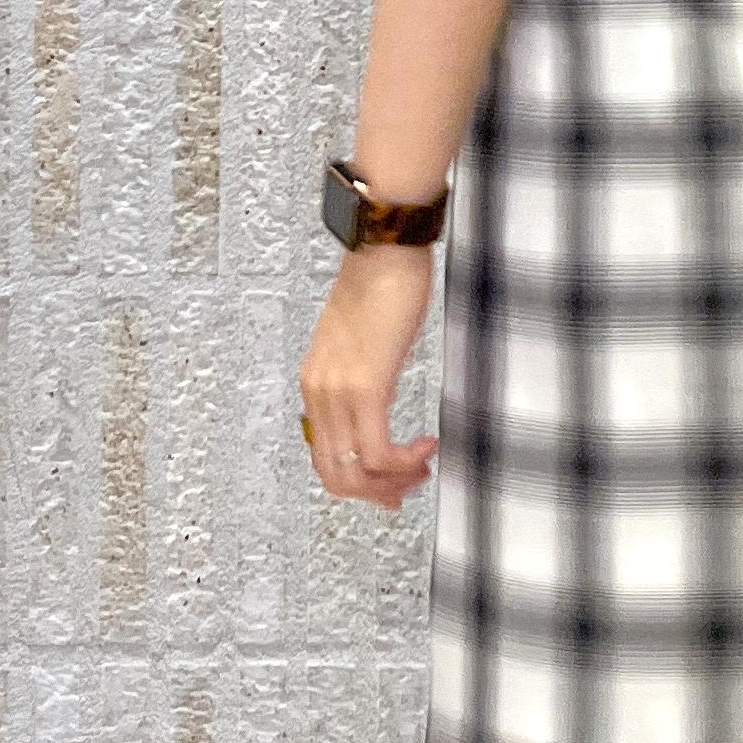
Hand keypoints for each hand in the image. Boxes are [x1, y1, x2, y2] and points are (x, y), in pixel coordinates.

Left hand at [299, 246, 439, 511]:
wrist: (385, 250)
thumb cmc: (381, 284)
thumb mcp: (361, 341)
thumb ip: (360, 376)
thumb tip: (377, 406)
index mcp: (314, 384)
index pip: (324, 458)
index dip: (360, 483)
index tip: (394, 484)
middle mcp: (318, 394)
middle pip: (335, 476)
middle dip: (376, 492)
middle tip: (411, 486)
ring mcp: (338, 393)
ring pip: (356, 471)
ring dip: (394, 481)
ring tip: (423, 465)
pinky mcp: (367, 387)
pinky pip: (378, 450)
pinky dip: (404, 461)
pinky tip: (427, 445)